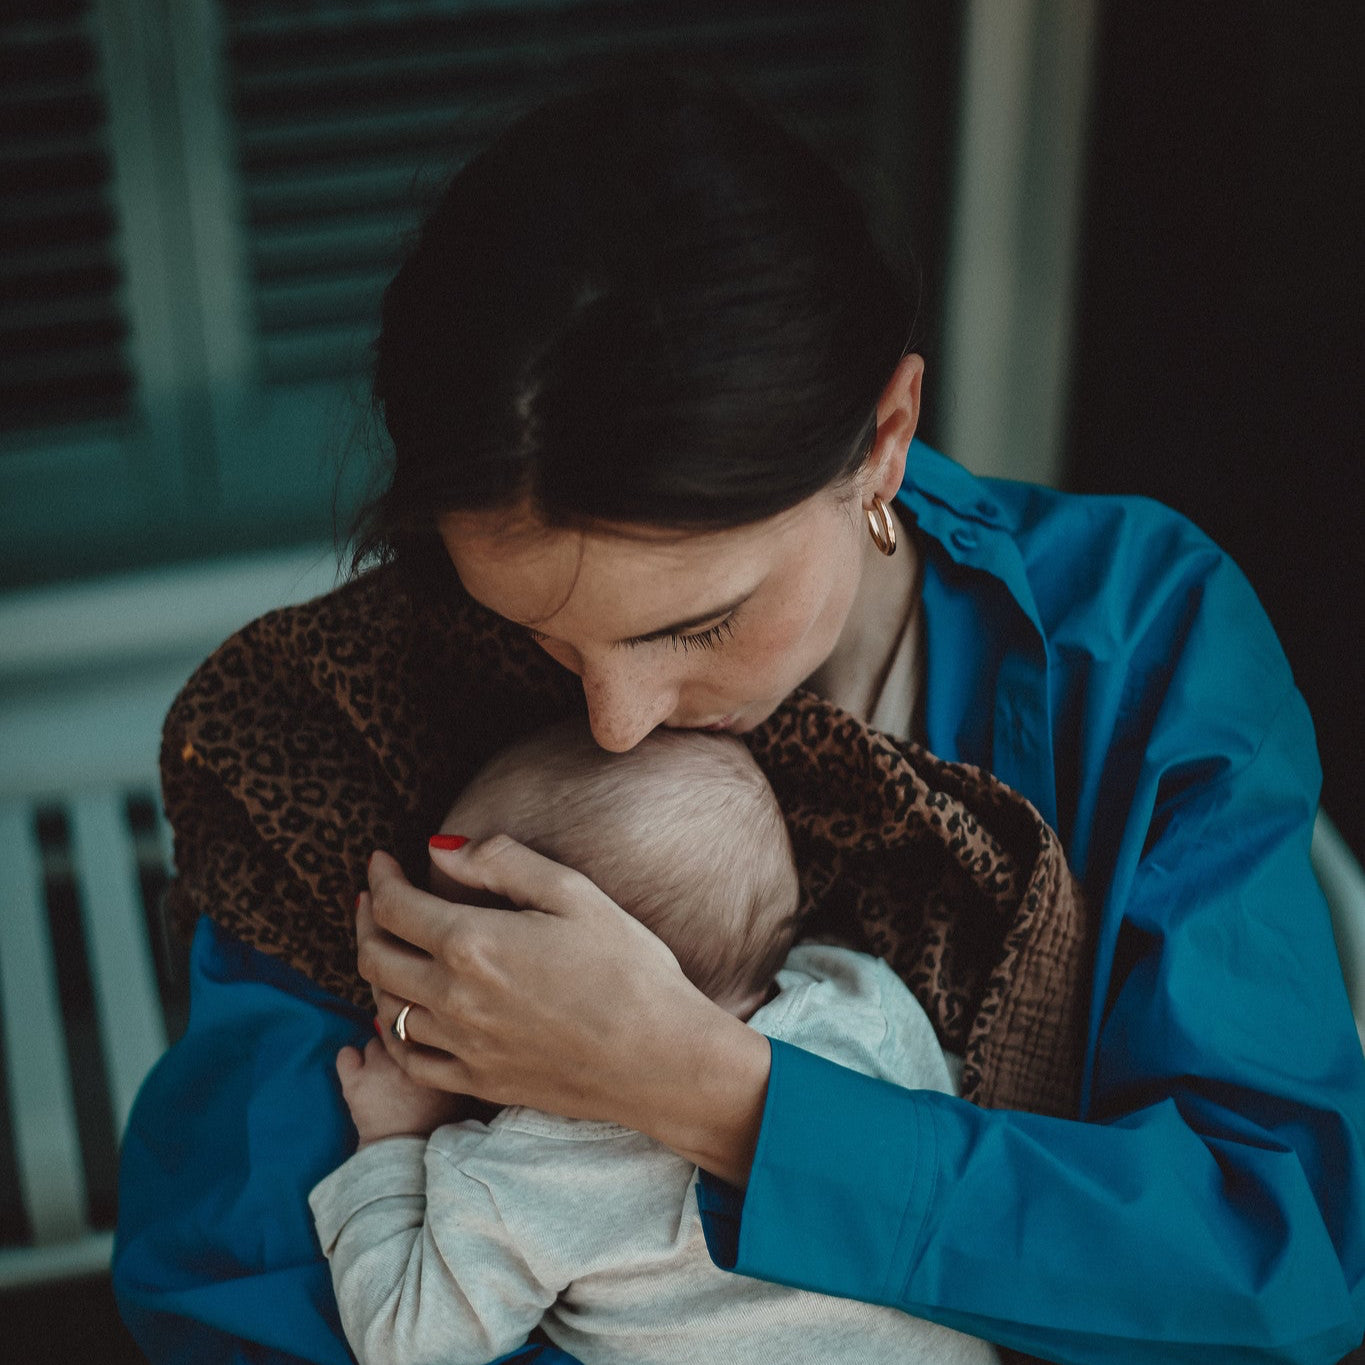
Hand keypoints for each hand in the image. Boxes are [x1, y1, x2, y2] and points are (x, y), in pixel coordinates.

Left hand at [336, 1038, 469, 1146]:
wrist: (405, 1157)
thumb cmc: (436, 1127)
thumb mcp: (459, 1093)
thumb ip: (457, 1066)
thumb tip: (455, 1049)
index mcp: (435, 1056)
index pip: (424, 1027)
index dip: (421, 1036)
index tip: (420, 1046)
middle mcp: (407, 1055)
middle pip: (399, 1032)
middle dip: (400, 1043)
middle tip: (401, 1061)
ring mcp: (378, 1067)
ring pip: (374, 1041)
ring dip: (377, 1054)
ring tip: (381, 1072)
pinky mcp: (354, 1082)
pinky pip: (346, 1054)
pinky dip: (350, 1059)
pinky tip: (357, 1070)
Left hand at [356, 838, 771, 1183]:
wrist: (660, 1059)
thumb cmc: (628, 969)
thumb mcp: (573, 893)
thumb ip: (502, 862)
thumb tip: (441, 848)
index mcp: (472, 943)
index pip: (395, 907)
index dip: (380, 879)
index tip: (382, 861)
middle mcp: (453, 998)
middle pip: (375, 958)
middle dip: (366, 920)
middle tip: (373, 898)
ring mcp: (462, 1046)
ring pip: (386, 1009)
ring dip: (377, 973)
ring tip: (390, 948)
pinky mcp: (478, 1082)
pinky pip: (410, 1061)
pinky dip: (393, 1035)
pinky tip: (404, 1016)